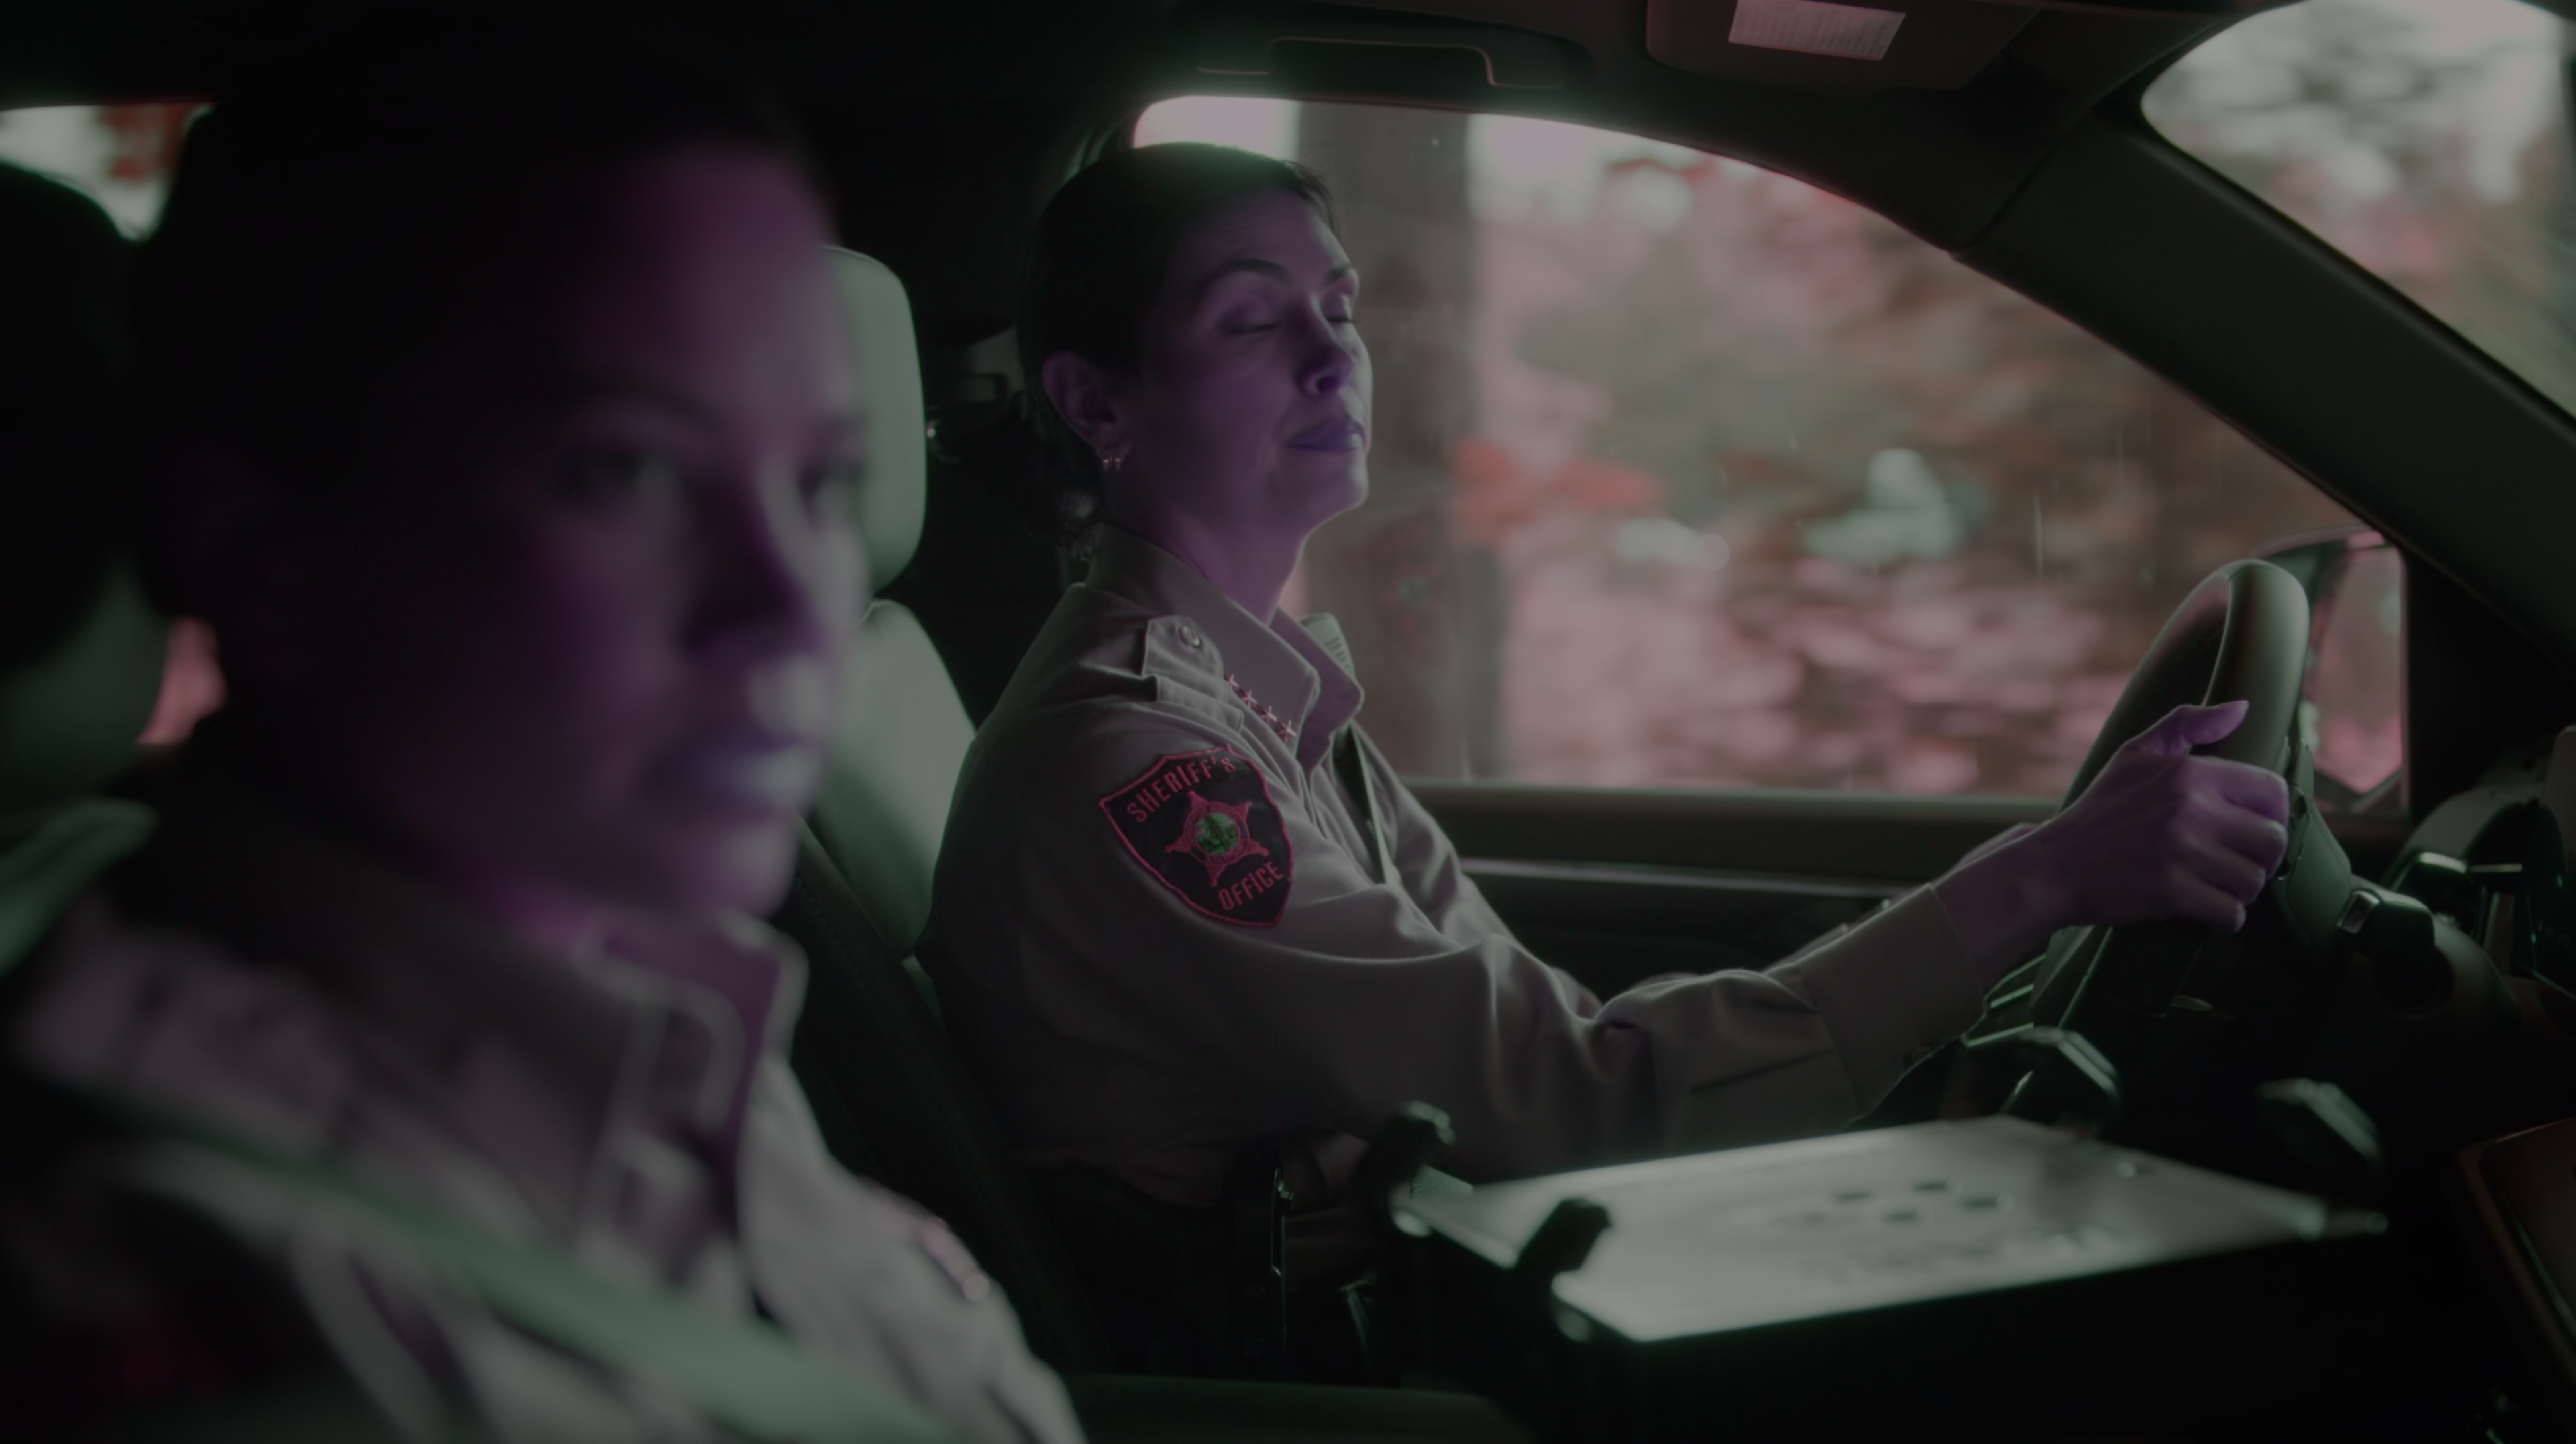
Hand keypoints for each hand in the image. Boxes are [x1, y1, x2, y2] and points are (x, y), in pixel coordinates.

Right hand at [1935, 701, 2291, 981]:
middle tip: (2237, 864)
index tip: (2252, 830)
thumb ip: (2187, 724)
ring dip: (2240, 890)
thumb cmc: (2098, 813)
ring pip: (2254, 880)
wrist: (2052, 867)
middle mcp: (2190, 809)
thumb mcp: (2133, 754)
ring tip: (2216, 885)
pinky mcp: (2172, 892)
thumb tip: (2242, 708)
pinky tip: (2203, 907)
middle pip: (2272, 841)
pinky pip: (2231, 912)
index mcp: (2188, 772)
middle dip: (2261, 858)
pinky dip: (2223, 917)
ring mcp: (2181, 852)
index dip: (2272, 815)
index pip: (2273, 792)